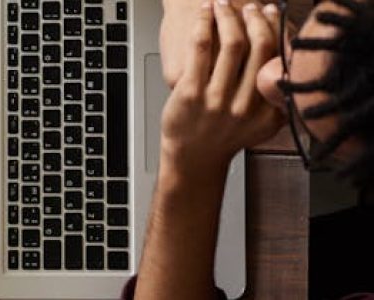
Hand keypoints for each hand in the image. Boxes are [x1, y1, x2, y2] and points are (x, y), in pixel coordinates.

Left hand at [161, 0, 284, 170]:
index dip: (276, 29)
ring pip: (231, 43)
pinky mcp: (190, 93)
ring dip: (228, 16)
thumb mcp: (261, 125)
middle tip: (248, 6)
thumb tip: (291, 66)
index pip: (280, 58)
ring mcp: (217, 99)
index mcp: (268, 110)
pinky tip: (204, 14)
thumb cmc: (222, 136)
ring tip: (223, 4)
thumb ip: (278, 101)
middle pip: (260, 46)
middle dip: (255, 18)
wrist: (192, 159)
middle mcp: (246, 104)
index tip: (271, 14)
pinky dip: (203, 25)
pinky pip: (201, 49)